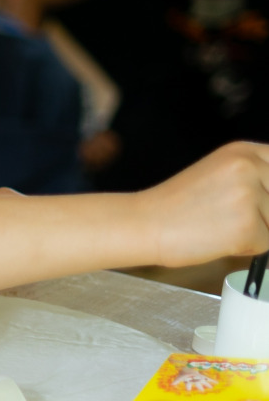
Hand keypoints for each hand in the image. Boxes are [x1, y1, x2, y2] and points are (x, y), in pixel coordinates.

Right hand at [138, 141, 268, 265]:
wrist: (144, 224)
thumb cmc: (175, 206)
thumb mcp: (219, 175)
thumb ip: (254, 177)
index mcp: (242, 151)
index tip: (261, 198)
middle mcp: (248, 167)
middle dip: (265, 212)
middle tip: (233, 215)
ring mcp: (248, 195)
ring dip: (257, 231)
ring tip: (221, 226)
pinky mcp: (247, 225)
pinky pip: (266, 245)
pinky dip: (246, 249)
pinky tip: (218, 238)